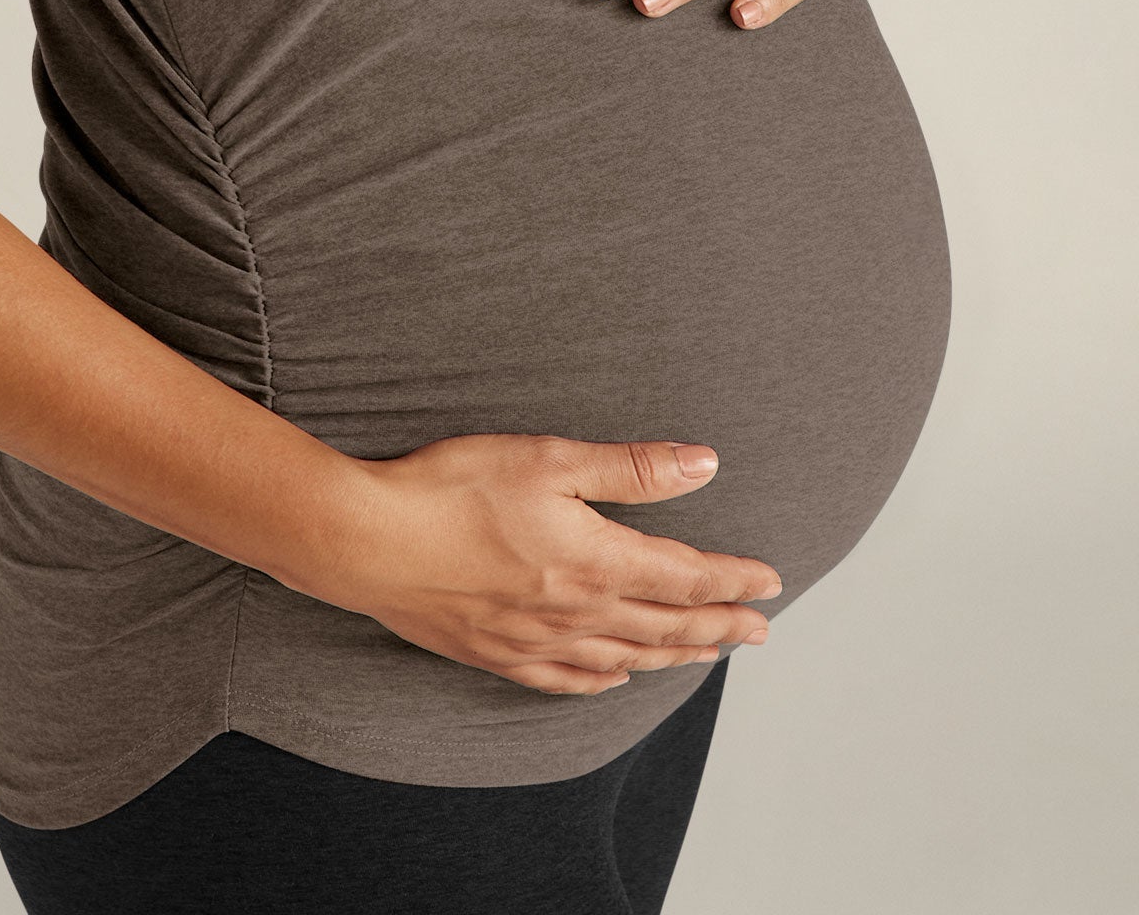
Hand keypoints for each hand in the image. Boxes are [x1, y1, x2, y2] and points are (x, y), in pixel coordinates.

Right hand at [313, 433, 780, 695]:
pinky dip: (605, 678)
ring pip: (627, 656)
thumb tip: (705, 465)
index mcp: (596, 561)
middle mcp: (577, 612)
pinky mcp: (498, 653)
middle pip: (667, 627)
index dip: (732, 580)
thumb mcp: (549, 458)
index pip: (685, 578)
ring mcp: (537, 640)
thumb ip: (631, 468)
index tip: (769, 581)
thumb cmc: (453, 488)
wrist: (370, 541)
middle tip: (759, 629)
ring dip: (676, 655)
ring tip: (708, 653)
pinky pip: (569, 679)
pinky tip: (618, 675)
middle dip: (720, 626)